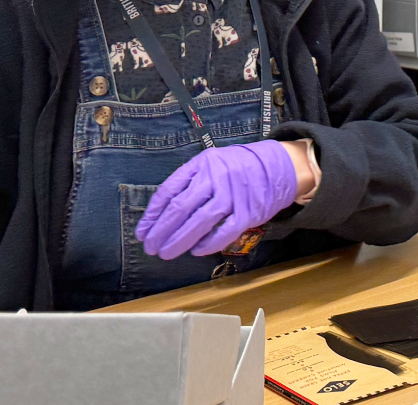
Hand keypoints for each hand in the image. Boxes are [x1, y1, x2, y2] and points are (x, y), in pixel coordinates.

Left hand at [134, 139, 298, 259]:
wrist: (275, 166)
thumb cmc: (236, 168)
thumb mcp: (210, 163)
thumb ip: (189, 182)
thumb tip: (162, 213)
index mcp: (201, 164)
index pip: (169, 190)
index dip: (153, 214)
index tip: (143, 232)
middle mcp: (215, 177)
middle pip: (181, 208)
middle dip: (162, 231)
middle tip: (151, 248)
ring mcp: (233, 195)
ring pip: (200, 221)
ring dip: (180, 240)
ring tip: (167, 253)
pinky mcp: (249, 211)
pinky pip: (225, 231)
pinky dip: (209, 243)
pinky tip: (196, 251)